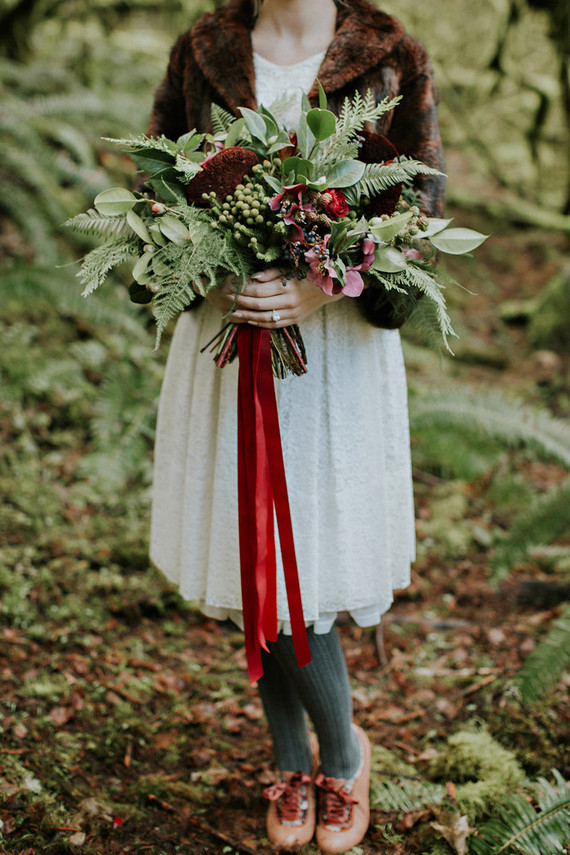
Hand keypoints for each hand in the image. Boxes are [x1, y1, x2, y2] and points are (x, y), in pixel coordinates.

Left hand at [224, 267, 343, 327]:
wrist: (329, 288)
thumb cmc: (307, 273)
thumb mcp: (290, 268)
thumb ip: (271, 273)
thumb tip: (252, 277)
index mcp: (288, 286)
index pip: (259, 291)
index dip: (243, 290)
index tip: (230, 288)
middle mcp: (290, 302)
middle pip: (259, 305)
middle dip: (241, 303)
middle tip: (227, 301)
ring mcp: (293, 314)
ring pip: (265, 318)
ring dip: (247, 316)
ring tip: (233, 314)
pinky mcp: (294, 320)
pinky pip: (274, 325)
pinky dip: (259, 323)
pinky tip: (249, 320)